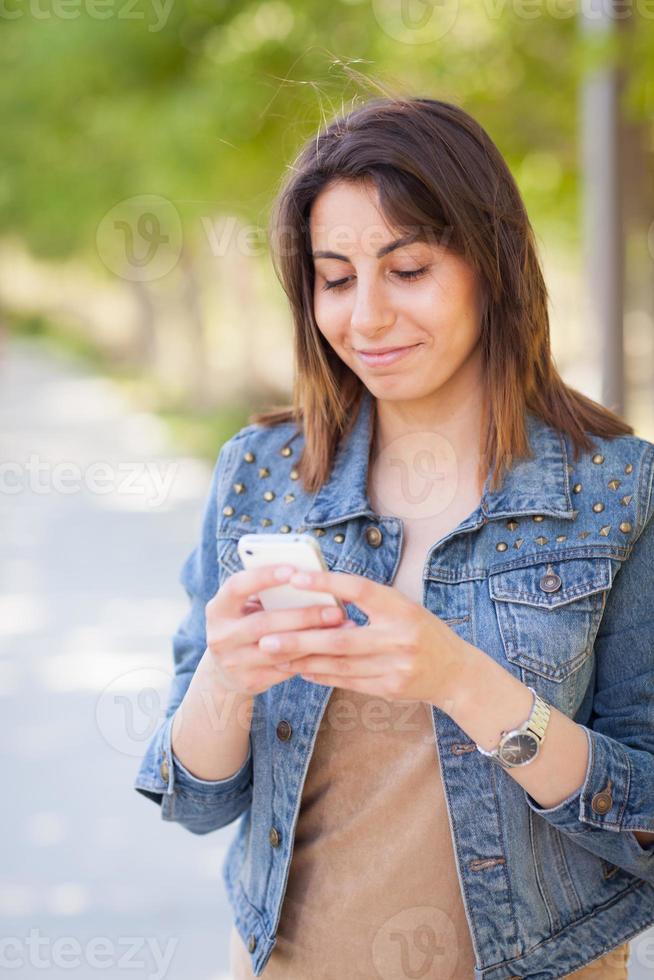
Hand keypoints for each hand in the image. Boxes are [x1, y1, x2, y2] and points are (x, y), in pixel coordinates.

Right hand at [205, 565, 348, 695]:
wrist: (225, 671)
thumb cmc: (247, 623)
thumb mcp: (246, 606)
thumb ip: (269, 594)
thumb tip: (312, 577)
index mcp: (217, 609)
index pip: (237, 587)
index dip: (264, 577)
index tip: (294, 570)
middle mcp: (220, 637)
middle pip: (263, 624)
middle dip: (302, 616)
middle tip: (336, 609)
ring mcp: (233, 663)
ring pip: (279, 651)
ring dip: (313, 639)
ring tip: (342, 628)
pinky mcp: (250, 682)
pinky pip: (286, 669)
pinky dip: (312, 657)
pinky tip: (335, 648)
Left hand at [258, 568, 465, 707]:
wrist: (456, 671)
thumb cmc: (422, 631)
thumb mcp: (403, 607)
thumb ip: (369, 604)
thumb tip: (321, 597)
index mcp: (401, 607)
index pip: (359, 590)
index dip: (326, 583)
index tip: (294, 578)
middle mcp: (400, 637)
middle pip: (340, 639)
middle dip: (300, 639)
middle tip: (266, 637)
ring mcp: (396, 666)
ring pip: (339, 665)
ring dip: (304, 660)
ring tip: (275, 655)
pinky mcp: (390, 688)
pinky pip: (347, 682)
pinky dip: (322, 675)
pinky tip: (301, 669)